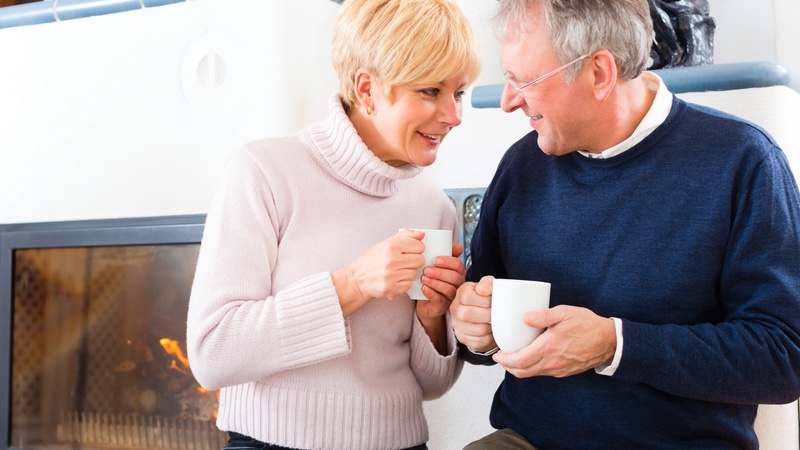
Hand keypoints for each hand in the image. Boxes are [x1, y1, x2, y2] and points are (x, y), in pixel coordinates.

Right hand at [332, 229, 424, 315]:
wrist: (357, 279)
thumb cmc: (372, 261)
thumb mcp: (386, 243)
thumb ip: (406, 236)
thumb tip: (421, 234)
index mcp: (392, 246)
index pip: (419, 246)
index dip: (416, 249)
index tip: (409, 251)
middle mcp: (392, 260)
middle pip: (420, 260)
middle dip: (413, 261)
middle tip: (403, 262)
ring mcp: (392, 275)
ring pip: (414, 273)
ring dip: (407, 273)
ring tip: (396, 271)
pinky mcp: (392, 288)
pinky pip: (408, 285)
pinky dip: (403, 283)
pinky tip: (394, 279)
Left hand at [416, 243, 465, 323]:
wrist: (424, 301)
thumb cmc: (431, 278)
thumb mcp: (437, 265)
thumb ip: (444, 252)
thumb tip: (457, 246)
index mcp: (458, 272)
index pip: (458, 265)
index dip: (448, 262)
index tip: (435, 259)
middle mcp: (457, 284)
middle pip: (454, 277)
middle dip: (440, 272)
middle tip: (426, 269)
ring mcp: (451, 296)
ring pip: (449, 289)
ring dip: (435, 282)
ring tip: (423, 278)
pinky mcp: (442, 306)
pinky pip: (440, 300)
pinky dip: (431, 293)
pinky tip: (423, 288)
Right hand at [450, 275, 496, 352]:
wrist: (483, 314)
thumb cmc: (486, 298)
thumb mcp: (488, 286)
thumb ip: (488, 283)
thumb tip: (483, 290)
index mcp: (461, 293)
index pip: (468, 297)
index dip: (485, 301)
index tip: (494, 302)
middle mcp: (455, 309)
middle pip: (468, 315)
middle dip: (488, 315)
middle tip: (498, 314)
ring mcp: (457, 325)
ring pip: (478, 330)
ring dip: (491, 327)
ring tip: (496, 322)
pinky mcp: (463, 338)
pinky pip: (480, 341)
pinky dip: (490, 338)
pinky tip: (492, 331)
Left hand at [492, 305, 615, 377]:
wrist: (609, 341)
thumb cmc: (588, 325)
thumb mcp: (564, 313)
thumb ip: (543, 315)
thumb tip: (524, 317)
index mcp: (549, 348)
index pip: (519, 361)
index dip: (504, 360)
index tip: (497, 354)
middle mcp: (552, 363)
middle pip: (522, 372)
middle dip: (508, 366)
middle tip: (501, 356)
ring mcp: (558, 369)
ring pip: (532, 374)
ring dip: (519, 368)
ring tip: (513, 355)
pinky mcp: (564, 372)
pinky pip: (543, 373)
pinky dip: (532, 367)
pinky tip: (531, 356)